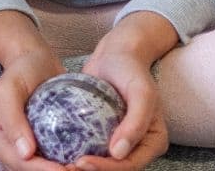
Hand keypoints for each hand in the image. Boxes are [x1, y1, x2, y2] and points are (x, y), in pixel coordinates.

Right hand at [0, 46, 72, 170]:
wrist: (34, 61)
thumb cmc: (20, 72)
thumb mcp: (10, 89)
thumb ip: (12, 119)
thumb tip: (25, 153)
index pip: (19, 162)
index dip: (40, 170)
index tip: (64, 170)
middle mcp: (8, 148)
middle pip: (29, 170)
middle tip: (79, 168)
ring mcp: (24, 148)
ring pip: (40, 168)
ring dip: (60, 170)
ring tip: (82, 166)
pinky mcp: (40, 144)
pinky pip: (51, 158)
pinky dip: (65, 161)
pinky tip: (82, 159)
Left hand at [70, 44, 169, 170]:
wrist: (116, 55)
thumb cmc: (131, 69)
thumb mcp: (141, 91)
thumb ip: (136, 121)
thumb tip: (119, 154)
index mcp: (154, 141)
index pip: (130, 165)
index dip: (106, 169)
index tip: (81, 162)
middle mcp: (139, 147)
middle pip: (116, 170)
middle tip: (66, 168)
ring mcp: (122, 143)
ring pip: (104, 166)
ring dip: (83, 170)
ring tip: (62, 166)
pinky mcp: (105, 137)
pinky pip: (93, 153)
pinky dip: (77, 156)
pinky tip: (60, 156)